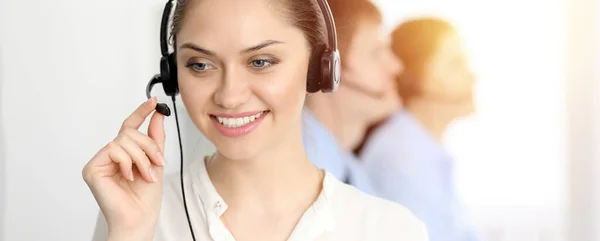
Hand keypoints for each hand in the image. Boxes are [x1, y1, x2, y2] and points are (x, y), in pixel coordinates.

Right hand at [82, 97, 165, 240]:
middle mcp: (111, 156)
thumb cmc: (146, 198)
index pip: (130, 127)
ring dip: (141, 157)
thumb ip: (155, 139)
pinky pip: (113, 150)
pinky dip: (127, 162)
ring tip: (146, 175)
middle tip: (158, 162)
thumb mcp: (156, 162)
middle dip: (148, 146)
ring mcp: (100, 161)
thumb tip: (158, 115)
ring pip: (123, 140)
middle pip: (130, 132)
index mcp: (125, 154)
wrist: (139, 218)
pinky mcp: (92, 168)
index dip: (141, 113)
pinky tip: (129, 177)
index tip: (153, 102)